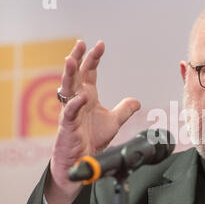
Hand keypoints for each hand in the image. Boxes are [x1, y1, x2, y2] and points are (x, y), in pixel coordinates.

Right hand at [46, 40, 140, 203]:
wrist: (82, 160)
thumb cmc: (92, 139)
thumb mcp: (114, 122)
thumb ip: (124, 110)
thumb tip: (137, 101)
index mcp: (87, 96)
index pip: (89, 73)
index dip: (94, 59)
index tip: (100, 45)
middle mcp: (77, 100)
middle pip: (76, 75)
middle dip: (78, 58)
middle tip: (80, 43)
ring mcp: (71, 112)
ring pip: (67, 89)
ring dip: (69, 74)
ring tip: (71, 59)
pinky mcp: (68, 126)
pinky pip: (70, 113)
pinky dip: (75, 104)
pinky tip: (82, 96)